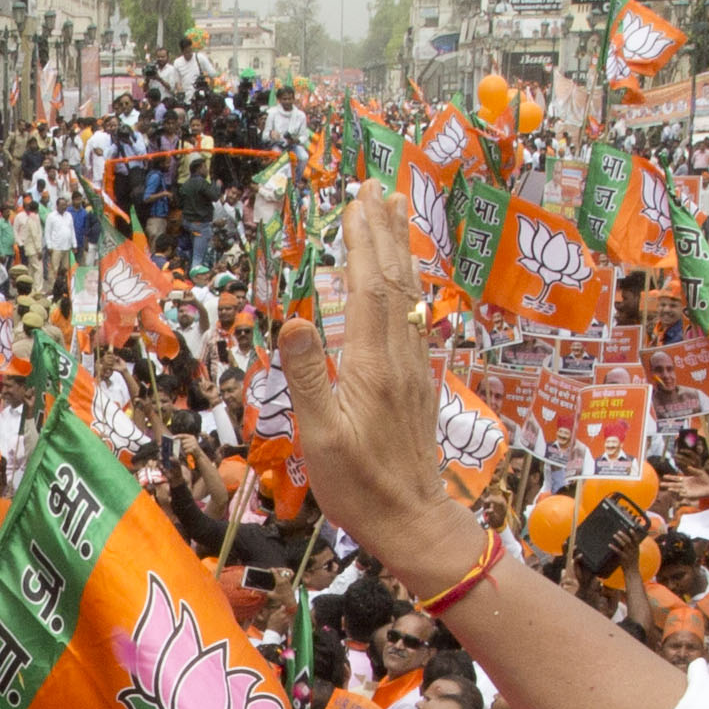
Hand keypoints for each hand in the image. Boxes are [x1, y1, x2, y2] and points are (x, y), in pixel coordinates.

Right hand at [274, 185, 477, 586]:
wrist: (414, 522)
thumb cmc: (359, 486)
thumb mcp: (320, 437)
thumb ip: (306, 376)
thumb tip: (291, 320)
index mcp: (373, 364)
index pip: (369, 287)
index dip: (363, 241)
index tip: (356, 200)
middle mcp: (399, 357)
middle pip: (394, 281)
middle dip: (385, 230)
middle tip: (377, 185)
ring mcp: (413, 369)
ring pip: (408, 296)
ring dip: (399, 250)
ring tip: (395, 212)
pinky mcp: (417, 383)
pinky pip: (412, 317)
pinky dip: (406, 285)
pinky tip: (403, 280)